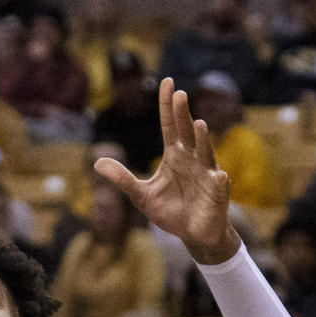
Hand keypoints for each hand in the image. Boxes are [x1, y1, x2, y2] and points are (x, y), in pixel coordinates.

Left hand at [95, 78, 238, 264]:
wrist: (193, 235)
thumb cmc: (170, 211)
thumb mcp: (141, 195)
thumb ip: (122, 178)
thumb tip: (97, 161)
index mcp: (175, 155)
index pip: (170, 126)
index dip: (167, 106)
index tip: (167, 82)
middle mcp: (192, 159)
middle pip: (187, 132)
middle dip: (183, 115)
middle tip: (179, 94)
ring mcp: (206, 173)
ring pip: (205, 153)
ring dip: (203, 139)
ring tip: (199, 124)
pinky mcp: (217, 193)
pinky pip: (218, 184)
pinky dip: (218, 179)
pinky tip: (218, 176)